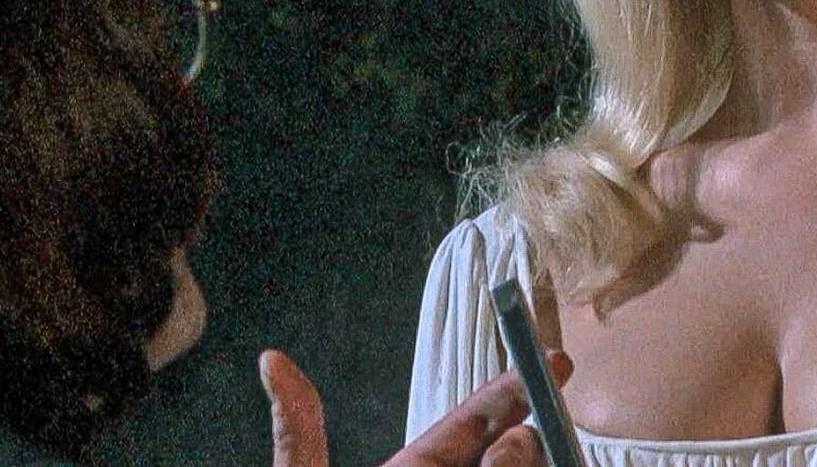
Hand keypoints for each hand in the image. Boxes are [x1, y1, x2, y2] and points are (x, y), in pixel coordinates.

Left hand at [259, 348, 571, 466]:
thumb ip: (297, 438)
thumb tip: (270, 359)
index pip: (463, 428)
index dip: (504, 395)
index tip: (547, 363)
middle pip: (505, 457)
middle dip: (525, 439)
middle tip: (529, 427)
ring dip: (525, 466)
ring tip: (520, 452)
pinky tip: (546, 464)